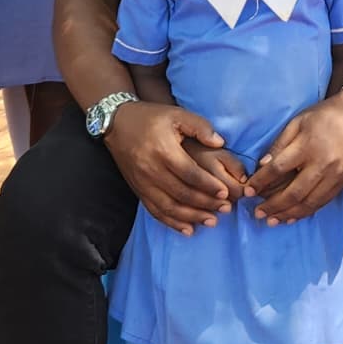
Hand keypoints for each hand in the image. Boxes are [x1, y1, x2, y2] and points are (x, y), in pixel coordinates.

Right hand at [103, 100, 239, 232]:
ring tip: (211, 221)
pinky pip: (155, 211)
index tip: (225, 193)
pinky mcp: (138, 190)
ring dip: (191, 217)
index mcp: (164, 150)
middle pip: (182, 193)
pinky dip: (172, 222)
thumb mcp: (176, 114)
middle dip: (206, 204)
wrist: (116, 123)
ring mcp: (143, 182)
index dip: (209, 186)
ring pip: (169, 207)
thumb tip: (220, 143)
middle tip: (225, 209)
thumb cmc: (150, 118)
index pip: (190, 174)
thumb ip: (200, 127)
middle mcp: (152, 170)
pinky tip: (188, 229)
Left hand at [246, 90, 342, 224]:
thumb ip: (280, 144)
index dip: (261, 182)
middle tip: (257, 213)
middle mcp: (321, 164)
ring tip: (272, 221)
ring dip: (288, 214)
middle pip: (293, 192)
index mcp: (307, 146)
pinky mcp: (342, 183)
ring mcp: (334, 176)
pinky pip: (322, 203)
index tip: (248, 191)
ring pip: (308, 203)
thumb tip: (263, 166)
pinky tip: (293, 217)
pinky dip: (306, 212)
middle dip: (273, 206)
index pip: (278, 169)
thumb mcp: (298, 122)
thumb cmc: (325, 116)